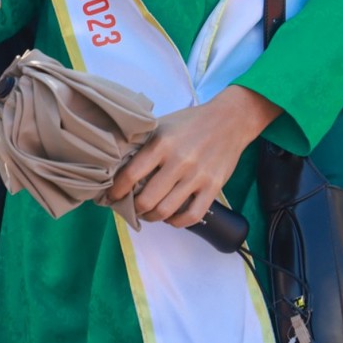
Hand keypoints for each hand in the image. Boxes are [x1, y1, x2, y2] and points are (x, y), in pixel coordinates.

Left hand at [106, 86, 278, 227]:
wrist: (230, 119)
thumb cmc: (191, 122)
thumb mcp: (163, 124)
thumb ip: (143, 143)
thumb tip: (117, 165)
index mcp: (162, 143)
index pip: (131, 175)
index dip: (117, 191)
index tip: (112, 197)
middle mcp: (179, 161)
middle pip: (146, 199)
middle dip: (134, 208)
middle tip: (131, 207)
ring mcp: (197, 176)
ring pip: (166, 211)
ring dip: (151, 217)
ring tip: (148, 213)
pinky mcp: (213, 187)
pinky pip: (191, 216)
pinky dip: (176, 222)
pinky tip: (170, 217)